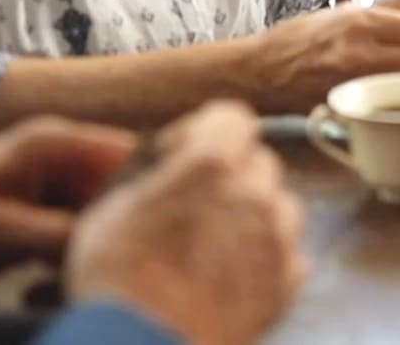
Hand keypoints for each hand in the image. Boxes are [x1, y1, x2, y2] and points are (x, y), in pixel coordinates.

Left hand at [0, 116, 136, 284]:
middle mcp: (65, 155)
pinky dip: (69, 260)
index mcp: (57, 142)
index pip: (132, 153)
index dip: (150, 189)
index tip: (151, 235)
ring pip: (104, 216)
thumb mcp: (2, 233)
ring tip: (53, 286)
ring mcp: (56, 183)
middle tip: (97, 271)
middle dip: (116, 231)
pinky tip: (39, 289)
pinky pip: (80, 232)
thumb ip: (63, 235)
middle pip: (123, 189)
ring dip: (90, 251)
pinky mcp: (47, 209)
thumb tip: (120, 243)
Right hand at [66, 102, 304, 344]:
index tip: (181, 153)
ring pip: (279, 205)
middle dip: (231, 173)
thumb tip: (163, 172)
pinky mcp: (287, 283)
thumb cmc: (119, 283)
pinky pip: (288, 253)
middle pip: (258, 161)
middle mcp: (255, 194)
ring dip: (254, 213)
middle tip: (196, 202)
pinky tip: (231, 275)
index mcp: (211, 164)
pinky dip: (266, 257)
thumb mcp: (111, 209)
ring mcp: (278, 239)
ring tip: (214, 242)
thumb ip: (152, 177)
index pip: (232, 117)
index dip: (204, 130)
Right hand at [247, 0, 399, 110]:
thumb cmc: (298, 38)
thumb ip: (380, 18)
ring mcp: (355, 83)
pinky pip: (389, 100)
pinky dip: (399, 95)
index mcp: (359, 23)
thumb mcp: (340, 14)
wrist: (260, 72)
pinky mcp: (349, 106)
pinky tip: (397, 90)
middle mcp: (360, 52)